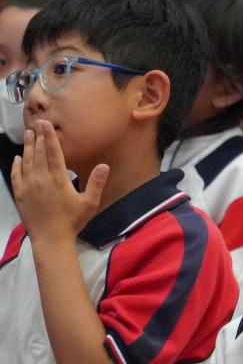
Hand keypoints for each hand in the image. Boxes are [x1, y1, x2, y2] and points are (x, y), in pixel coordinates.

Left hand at [11, 119, 107, 242]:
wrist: (51, 239)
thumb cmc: (73, 221)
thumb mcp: (90, 203)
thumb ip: (96, 183)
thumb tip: (104, 165)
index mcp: (58, 180)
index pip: (53, 153)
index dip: (50, 137)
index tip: (45, 124)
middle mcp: (41, 179)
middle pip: (39, 153)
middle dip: (38, 137)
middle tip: (37, 124)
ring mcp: (28, 186)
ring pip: (27, 161)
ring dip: (28, 147)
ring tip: (28, 135)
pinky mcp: (20, 194)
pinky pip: (16, 175)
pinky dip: (17, 165)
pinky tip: (18, 158)